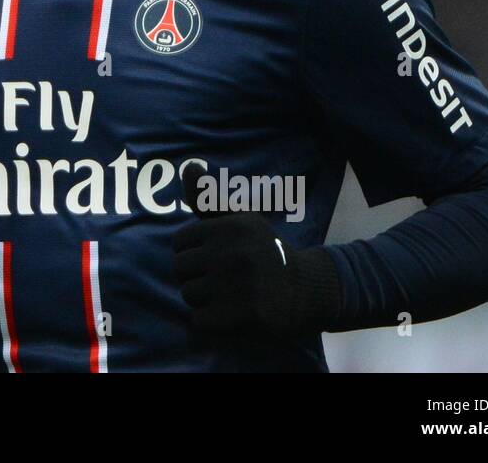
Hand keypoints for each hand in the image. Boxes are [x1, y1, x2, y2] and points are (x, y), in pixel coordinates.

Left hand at [171, 163, 339, 338]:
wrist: (308, 289)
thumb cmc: (264, 252)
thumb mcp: (241, 220)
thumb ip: (209, 197)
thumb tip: (188, 165)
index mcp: (229, 227)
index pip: (179, 243)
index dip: (193, 254)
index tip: (216, 258)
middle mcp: (232, 252)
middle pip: (180, 269)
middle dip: (196, 277)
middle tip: (224, 280)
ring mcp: (238, 284)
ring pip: (188, 295)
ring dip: (204, 301)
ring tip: (230, 296)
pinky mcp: (244, 314)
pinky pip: (200, 321)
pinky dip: (212, 322)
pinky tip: (233, 314)